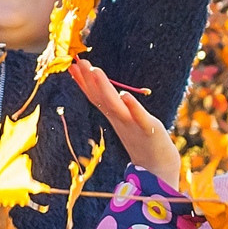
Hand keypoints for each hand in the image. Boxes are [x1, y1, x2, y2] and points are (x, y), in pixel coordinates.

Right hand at [70, 59, 181, 189]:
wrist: (158, 166)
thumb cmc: (141, 141)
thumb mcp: (124, 120)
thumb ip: (113, 106)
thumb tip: (103, 92)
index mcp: (113, 116)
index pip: (95, 96)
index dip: (82, 81)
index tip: (70, 65)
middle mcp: (119, 119)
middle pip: (101, 98)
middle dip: (89, 80)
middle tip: (77, 62)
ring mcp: (132, 124)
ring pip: (115, 105)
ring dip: (104, 88)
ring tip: (95, 70)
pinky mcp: (148, 129)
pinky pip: (139, 116)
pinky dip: (132, 106)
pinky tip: (124, 95)